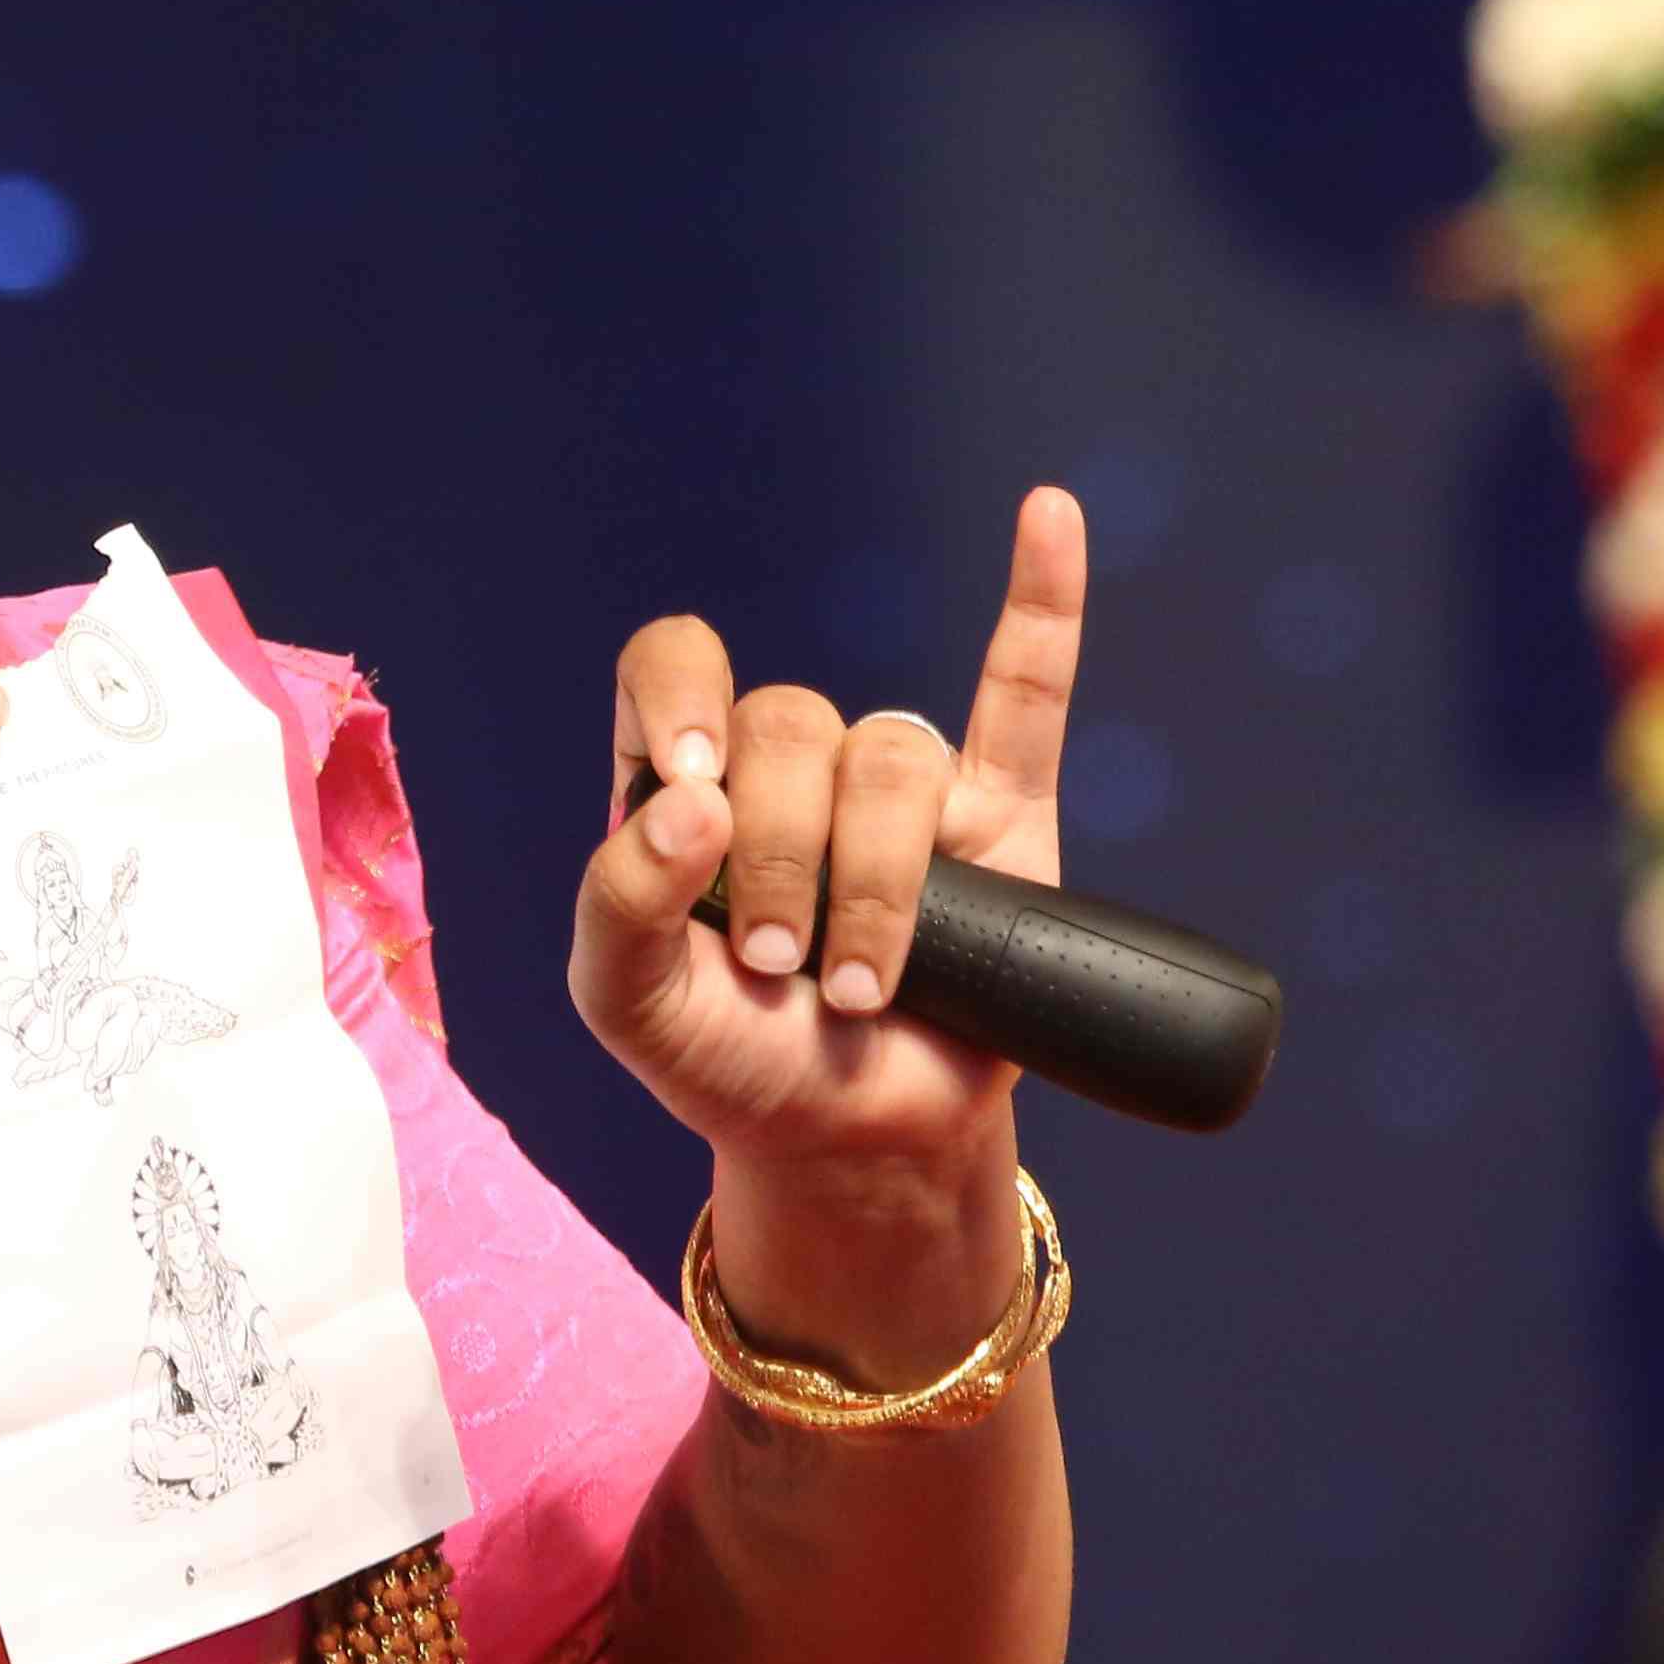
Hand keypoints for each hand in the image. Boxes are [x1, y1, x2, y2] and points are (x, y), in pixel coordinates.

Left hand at [569, 485, 1086, 1181]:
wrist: (851, 1147)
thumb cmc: (729, 1064)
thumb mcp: (630, 1006)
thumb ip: (616, 905)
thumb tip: (688, 803)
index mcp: (687, 787)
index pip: (672, 666)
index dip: (681, 699)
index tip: (694, 780)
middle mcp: (791, 769)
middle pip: (792, 725)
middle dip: (782, 858)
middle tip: (775, 964)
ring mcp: (899, 790)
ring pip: (894, 758)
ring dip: (876, 882)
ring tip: (866, 987)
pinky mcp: (1002, 818)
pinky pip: (1025, 695)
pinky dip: (1044, 603)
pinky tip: (1048, 516)